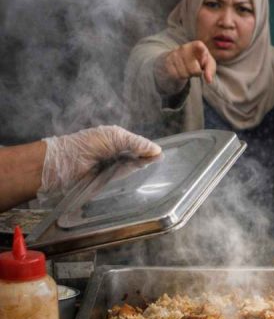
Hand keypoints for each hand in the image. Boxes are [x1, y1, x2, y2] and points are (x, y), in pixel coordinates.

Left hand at [41, 125, 161, 192]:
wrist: (65, 163)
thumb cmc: (88, 145)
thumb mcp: (115, 137)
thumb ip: (136, 143)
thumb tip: (159, 151)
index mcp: (117, 139)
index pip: (139, 144)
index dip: (150, 149)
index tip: (162, 155)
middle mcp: (117, 153)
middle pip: (139, 156)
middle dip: (149, 159)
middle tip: (163, 164)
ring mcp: (114, 167)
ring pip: (134, 167)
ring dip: (143, 168)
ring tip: (156, 170)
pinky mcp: (110, 180)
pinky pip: (126, 178)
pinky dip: (134, 177)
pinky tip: (143, 176)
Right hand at [163, 40, 216, 83]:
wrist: (181, 58)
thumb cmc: (199, 61)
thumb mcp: (208, 63)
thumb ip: (210, 70)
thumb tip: (209, 80)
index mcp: (196, 45)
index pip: (199, 45)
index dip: (203, 53)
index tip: (205, 58)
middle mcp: (184, 48)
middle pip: (194, 69)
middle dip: (197, 73)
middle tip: (196, 69)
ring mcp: (174, 54)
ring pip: (184, 73)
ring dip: (188, 75)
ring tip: (188, 69)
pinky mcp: (168, 61)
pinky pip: (176, 75)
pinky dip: (180, 76)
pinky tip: (181, 71)